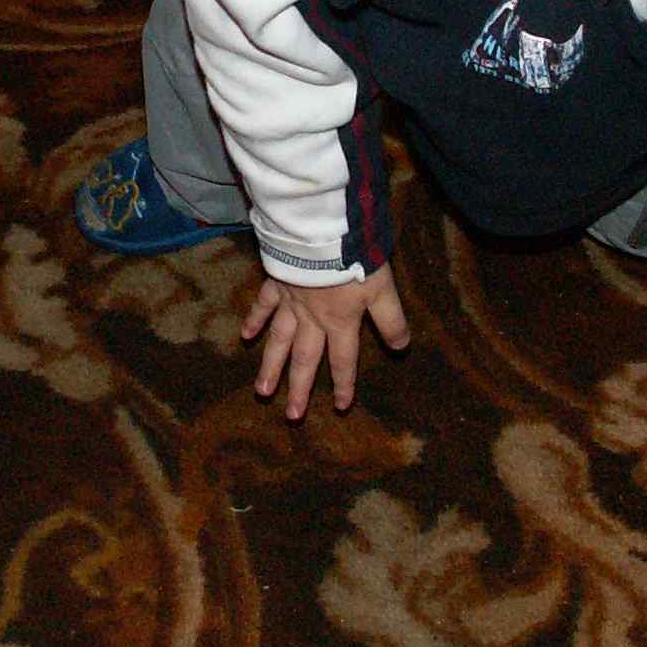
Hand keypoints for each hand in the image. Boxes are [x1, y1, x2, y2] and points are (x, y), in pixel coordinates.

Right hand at [240, 261, 410, 418]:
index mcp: (340, 321)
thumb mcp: (382, 289)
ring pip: (279, 340)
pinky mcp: (277, 281)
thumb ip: (391, 319)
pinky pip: (263, 304)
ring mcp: (290, 301)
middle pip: (305, 358)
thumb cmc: (354, 258)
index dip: (344, 383)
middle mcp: (312, 318)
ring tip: (262, 391)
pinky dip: (254, 320)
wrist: (321, 231)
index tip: (341, 408)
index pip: (343, 359)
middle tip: (291, 416)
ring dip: (271, 366)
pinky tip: (245, 336)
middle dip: (299, 388)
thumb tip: (401, 347)